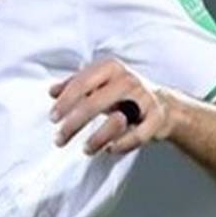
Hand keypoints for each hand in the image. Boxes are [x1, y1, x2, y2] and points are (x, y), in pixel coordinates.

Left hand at [48, 58, 174, 155]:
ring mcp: (144, 98)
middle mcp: (128, 79)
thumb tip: (52, 91)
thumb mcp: (99, 83)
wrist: (163, 103)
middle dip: (73, 124)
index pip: (82, 82)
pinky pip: (137, 136)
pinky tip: (109, 149)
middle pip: (94, 103)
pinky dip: (122, 144)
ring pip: (116, 121)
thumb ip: (75, 85)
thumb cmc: (123, 93)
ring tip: (85, 149)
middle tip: (59, 139)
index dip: (65, 101)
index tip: (53, 118)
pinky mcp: (157, 118)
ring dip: (97, 138)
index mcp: (110, 67)